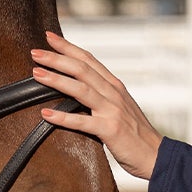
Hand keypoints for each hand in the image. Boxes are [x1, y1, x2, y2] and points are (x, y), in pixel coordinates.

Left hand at [31, 30, 162, 180]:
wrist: (156, 155)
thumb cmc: (135, 135)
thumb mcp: (119, 108)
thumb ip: (102, 97)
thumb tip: (77, 91)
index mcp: (114, 86)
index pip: (88, 59)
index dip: (68, 47)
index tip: (49, 37)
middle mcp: (113, 93)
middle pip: (81, 69)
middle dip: (57, 58)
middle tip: (34, 52)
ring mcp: (112, 110)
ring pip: (80, 89)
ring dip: (56, 79)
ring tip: (36, 74)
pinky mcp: (110, 130)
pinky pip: (82, 122)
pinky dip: (63, 117)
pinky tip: (45, 114)